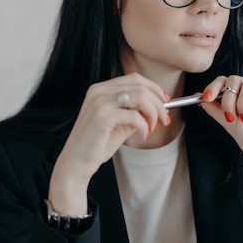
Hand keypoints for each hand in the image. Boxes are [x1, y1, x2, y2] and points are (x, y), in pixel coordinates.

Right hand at [48, 73, 168, 213]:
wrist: (76, 163)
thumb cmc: (96, 145)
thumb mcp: (119, 125)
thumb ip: (135, 113)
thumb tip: (158, 108)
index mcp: (100, 89)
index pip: (134, 78)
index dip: (154, 88)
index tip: (165, 102)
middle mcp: (98, 91)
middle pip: (140, 85)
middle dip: (158, 101)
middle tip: (164, 118)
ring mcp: (99, 102)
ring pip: (140, 96)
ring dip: (153, 112)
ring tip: (152, 127)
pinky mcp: (102, 116)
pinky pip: (134, 115)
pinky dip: (144, 126)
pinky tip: (143, 135)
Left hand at [199, 75, 242, 178]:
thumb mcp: (229, 125)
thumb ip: (216, 110)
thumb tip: (198, 96)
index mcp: (241, 95)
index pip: (225, 81)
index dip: (213, 86)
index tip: (205, 98)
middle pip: (235, 79)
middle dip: (228, 98)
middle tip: (229, 116)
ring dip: (242, 104)